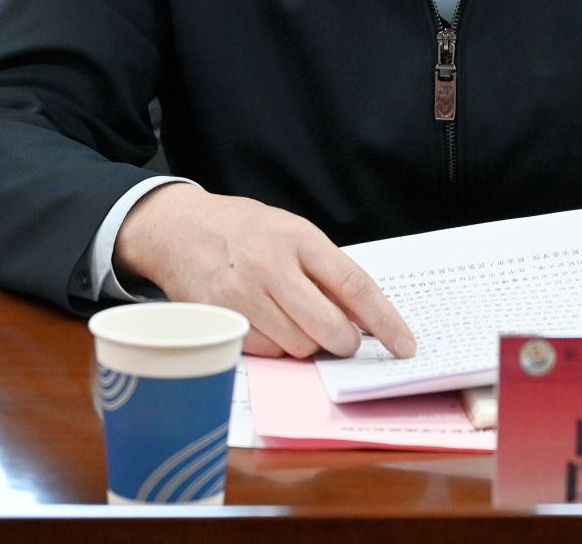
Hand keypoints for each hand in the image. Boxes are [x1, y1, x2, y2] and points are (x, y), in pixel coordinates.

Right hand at [114, 184, 416, 359]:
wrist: (177, 228)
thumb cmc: (244, 232)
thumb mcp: (291, 232)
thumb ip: (326, 270)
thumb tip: (365, 317)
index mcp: (298, 239)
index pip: (354, 285)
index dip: (384, 321)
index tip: (404, 345)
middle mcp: (270, 266)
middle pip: (327, 327)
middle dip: (343, 343)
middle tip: (343, 340)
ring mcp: (242, 295)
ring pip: (297, 347)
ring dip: (305, 345)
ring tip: (292, 320)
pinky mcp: (219, 319)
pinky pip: (265, 353)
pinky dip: (275, 348)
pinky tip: (266, 324)